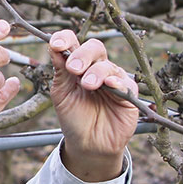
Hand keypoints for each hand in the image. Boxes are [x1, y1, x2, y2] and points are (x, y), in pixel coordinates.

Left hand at [48, 29, 138, 181]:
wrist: (88, 144)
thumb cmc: (74, 118)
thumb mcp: (61, 94)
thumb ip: (60, 72)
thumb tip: (53, 47)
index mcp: (77, 64)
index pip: (74, 43)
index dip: (65, 39)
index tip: (56, 45)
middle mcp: (96, 68)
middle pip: (94, 48)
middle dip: (82, 55)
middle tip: (73, 69)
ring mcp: (113, 79)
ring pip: (108, 65)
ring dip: (96, 72)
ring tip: (87, 85)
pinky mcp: (128, 94)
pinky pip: (125, 82)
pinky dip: (116, 82)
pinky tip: (108, 85)